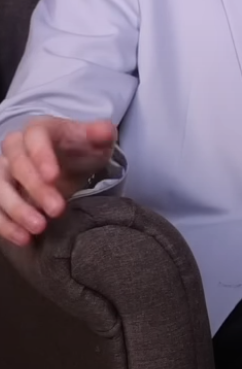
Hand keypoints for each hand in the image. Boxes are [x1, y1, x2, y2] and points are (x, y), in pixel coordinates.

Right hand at [0, 118, 116, 246]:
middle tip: (57, 209)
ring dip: (17, 210)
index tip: (54, 177)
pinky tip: (23, 238)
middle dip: (35, 189)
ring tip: (39, 228)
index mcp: (38, 129)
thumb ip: (100, 133)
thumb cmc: (82, 148)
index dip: (41, 156)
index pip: (34, 138)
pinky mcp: (1, 192)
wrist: (71, 160)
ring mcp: (3, 170)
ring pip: (0, 188)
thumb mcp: (97, 139)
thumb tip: (104, 131)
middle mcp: (14, 147)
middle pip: (17, 166)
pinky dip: (6, 225)